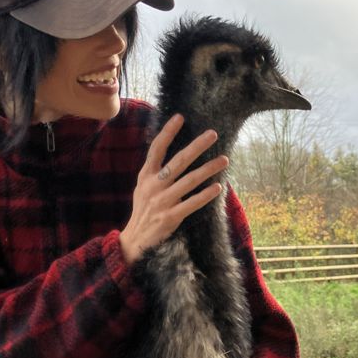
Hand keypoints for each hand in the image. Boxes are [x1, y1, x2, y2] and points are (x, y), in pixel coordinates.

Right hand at [120, 114, 227, 264]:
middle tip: (213, 134)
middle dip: (197, 146)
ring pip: (189, 180)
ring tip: (224, 159)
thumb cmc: (143, 212)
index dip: (168, 132)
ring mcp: (162, 201)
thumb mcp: (142, 188)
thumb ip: (154, 172)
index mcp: (146, 176)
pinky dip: (205, 196)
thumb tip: (172, 154)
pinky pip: (191, 204)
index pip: (157, 149)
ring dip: (208, 169)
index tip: (180, 117)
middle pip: (178, 161)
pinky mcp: (170, 217)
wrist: (134, 241)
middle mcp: (153, 186)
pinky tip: (218, 188)